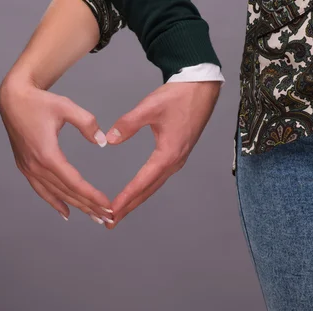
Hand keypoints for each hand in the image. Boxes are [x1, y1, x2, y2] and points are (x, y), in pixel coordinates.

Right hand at [0, 75, 113, 223]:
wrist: (13, 99)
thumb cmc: (39, 102)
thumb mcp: (66, 106)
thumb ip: (87, 123)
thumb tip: (101, 141)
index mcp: (47, 154)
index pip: (74, 182)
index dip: (92, 196)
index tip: (107, 204)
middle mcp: (36, 166)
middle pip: (66, 192)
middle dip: (88, 206)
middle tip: (107, 217)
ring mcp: (28, 169)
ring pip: (55, 194)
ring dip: (75, 207)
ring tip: (93, 217)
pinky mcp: (25, 167)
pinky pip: (41, 190)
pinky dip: (54, 202)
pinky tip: (65, 212)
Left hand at [104, 81, 220, 227]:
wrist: (202, 87)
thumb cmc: (178, 96)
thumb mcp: (150, 106)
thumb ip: (128, 123)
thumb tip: (110, 140)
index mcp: (168, 153)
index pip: (142, 182)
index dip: (126, 197)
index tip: (112, 210)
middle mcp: (174, 162)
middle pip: (148, 190)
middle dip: (129, 207)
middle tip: (111, 222)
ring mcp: (178, 160)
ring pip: (154, 186)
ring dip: (137, 200)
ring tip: (120, 213)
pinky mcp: (177, 154)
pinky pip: (159, 178)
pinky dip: (145, 188)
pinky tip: (137, 192)